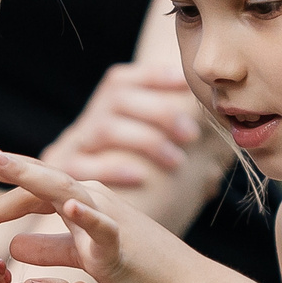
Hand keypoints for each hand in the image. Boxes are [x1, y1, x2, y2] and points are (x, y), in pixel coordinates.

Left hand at [0, 144, 203, 282]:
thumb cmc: (135, 272)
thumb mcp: (82, 259)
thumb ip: (50, 249)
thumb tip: (13, 248)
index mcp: (77, 202)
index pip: (28, 188)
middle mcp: (90, 199)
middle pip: (36, 177)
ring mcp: (107, 218)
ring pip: (62, 189)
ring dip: (28, 175)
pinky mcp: (122, 243)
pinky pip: (101, 226)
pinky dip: (85, 215)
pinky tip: (68, 205)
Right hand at [41, 63, 202, 188]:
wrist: (73, 206)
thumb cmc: (122, 179)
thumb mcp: (137, 151)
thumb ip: (167, 142)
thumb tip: (216, 154)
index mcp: (102, 111)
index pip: (122, 79)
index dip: (154, 76)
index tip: (186, 84)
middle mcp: (86, 121)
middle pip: (117, 98)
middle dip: (159, 112)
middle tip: (191, 134)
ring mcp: (72, 145)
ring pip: (105, 128)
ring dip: (145, 141)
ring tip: (176, 161)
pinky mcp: (64, 173)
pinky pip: (85, 164)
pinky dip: (115, 168)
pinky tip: (141, 177)